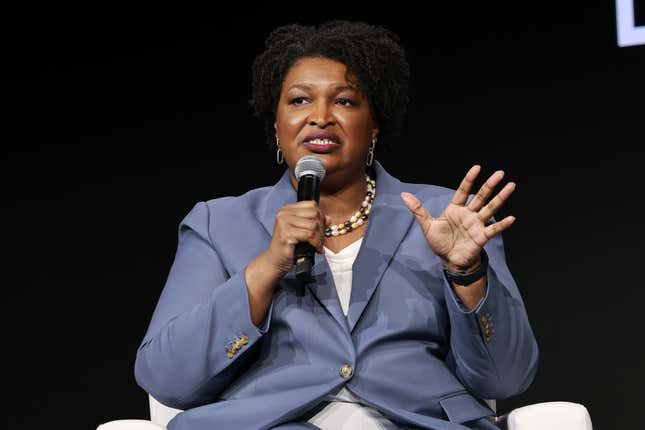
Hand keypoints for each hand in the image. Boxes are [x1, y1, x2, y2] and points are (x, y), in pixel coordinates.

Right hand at [264, 201, 329, 275]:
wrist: (275, 260)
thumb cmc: (289, 246)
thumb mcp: (302, 231)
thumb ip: (314, 222)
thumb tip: (328, 219)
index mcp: (287, 209)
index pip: (312, 205)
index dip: (320, 216)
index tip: (321, 228)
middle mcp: (284, 213)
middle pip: (314, 214)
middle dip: (321, 228)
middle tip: (321, 239)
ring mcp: (284, 223)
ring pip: (313, 225)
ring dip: (320, 237)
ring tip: (318, 245)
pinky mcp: (286, 234)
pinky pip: (309, 235)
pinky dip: (316, 243)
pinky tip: (316, 249)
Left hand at [401, 165, 515, 271]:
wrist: (448, 261)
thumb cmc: (440, 242)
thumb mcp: (427, 225)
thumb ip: (418, 210)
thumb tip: (404, 195)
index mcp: (456, 209)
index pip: (463, 191)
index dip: (469, 179)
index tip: (477, 167)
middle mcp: (469, 214)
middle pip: (481, 196)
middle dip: (490, 185)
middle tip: (501, 173)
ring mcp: (477, 224)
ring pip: (490, 208)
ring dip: (501, 198)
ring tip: (511, 186)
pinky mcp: (481, 237)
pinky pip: (493, 229)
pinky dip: (502, 224)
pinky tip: (511, 218)